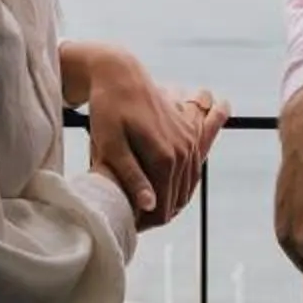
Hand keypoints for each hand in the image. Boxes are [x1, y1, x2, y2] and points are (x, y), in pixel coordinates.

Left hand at [83, 49, 221, 226]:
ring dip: (173, 201)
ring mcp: (189, 141)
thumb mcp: (110, 144)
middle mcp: (183, 151)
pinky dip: (184, 182)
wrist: (120, 74)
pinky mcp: (190, 133)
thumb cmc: (108, 109)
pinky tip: (170, 191)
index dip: (147, 223)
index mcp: (165, 158)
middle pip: (178, 199)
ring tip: (149, 211)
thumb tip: (150, 206)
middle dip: (159, 214)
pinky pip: (194, 167)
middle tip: (135, 223)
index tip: (129, 228)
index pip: (163, 207)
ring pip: (188, 186)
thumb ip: (131, 176)